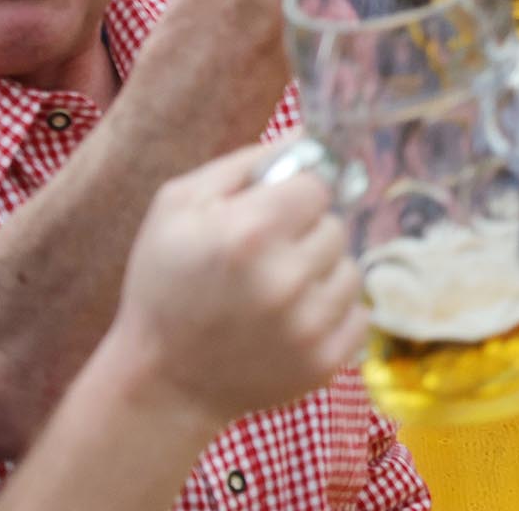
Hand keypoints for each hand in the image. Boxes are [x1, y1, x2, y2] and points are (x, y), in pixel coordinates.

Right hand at [97, 145, 368, 428]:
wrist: (160, 382)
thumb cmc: (163, 284)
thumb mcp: (178, 208)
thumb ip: (245, 164)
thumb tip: (305, 136)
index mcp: (250, 232)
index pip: (317, 186)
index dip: (292, 198)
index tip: (267, 218)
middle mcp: (286, 278)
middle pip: (336, 227)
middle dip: (305, 237)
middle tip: (263, 262)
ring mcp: (309, 325)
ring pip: (351, 270)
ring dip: (321, 276)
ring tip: (274, 295)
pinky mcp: (325, 361)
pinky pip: (359, 315)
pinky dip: (331, 316)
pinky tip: (290, 324)